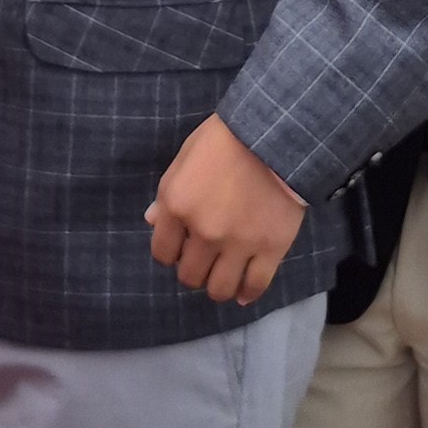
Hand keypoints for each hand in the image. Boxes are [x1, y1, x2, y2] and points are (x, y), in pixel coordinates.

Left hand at [146, 112, 305, 305]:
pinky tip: (243, 292)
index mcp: (177, 206)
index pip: (162, 253)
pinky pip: (255, 285)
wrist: (276, 134)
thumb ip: (167, 194)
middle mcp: (204, 231)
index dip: (170, 253)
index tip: (181, 247)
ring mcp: (238, 243)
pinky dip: (247, 293)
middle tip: (204, 260)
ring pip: (219, 288)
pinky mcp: (271, 248)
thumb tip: (152, 221)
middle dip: (194, 270)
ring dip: (217, 286)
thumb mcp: (185, 158)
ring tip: (222, 276)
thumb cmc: (225, 139)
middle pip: (189, 276)